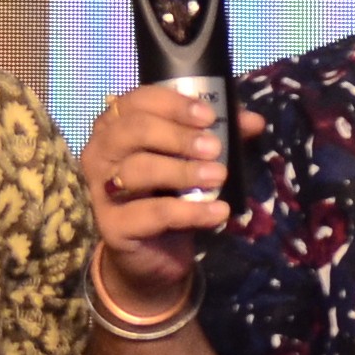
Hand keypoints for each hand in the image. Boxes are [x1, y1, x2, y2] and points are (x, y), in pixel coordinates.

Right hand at [78, 83, 253, 314]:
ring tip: (218, 177)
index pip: (137, 101)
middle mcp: (99, 153)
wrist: (153, 254)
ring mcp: (101, 190)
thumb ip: (219, 136)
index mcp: (115, 126)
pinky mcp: (112, 226)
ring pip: (138, 170)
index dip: (173, 105)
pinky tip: (217, 212)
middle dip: (178, 136)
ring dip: (183, 171)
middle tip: (214, 148)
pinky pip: (152, 213)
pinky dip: (190, 212)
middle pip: (134, 131)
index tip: (208, 117)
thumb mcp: (192, 160)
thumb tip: (254, 121)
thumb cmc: (168, 194)